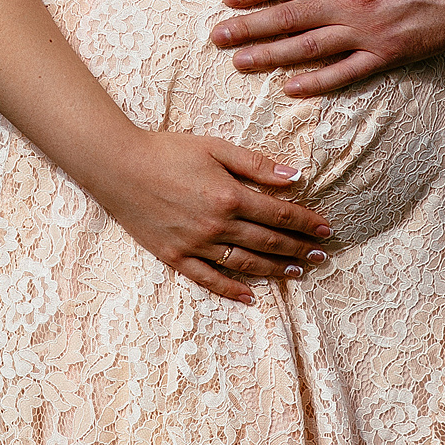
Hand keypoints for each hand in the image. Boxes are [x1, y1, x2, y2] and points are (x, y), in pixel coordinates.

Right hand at [80, 131, 333, 303]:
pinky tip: (251, 297)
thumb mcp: (215, 147)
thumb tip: (294, 176)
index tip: (325, 228)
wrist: (118, 167)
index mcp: (229, 196)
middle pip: (267, 241)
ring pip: (245, 264)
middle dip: (298, 248)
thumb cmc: (167, 151)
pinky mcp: (175, 258)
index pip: (279, 214)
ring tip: (297, 272)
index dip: (305, 222)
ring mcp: (196, 245)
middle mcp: (217, 226)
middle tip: (320, 255)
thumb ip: (255, 164)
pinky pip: (209, 280)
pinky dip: (231, 290)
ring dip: (274, 269)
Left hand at [211, 0, 444, 96]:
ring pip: (309, 47)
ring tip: (240, 62)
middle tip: (217, 37)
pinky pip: (345, 73)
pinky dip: (317, 82)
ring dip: (271, 56)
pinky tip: (290, 88)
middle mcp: (351, 1)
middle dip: (249, 28)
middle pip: (289, 17)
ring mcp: (368, 31)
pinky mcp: (387, 54)